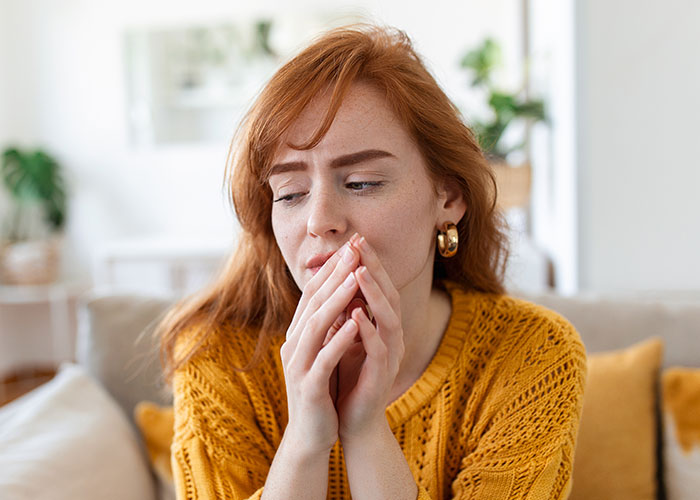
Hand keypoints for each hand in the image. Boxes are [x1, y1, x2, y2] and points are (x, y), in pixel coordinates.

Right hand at [279, 235, 362, 454]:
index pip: (312, 294)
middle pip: (312, 302)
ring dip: (336, 299)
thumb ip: (327, 326)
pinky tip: (356, 322)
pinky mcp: (308, 386)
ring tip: (355, 277)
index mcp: (297, 335)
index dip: (331, 269)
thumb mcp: (323, 352)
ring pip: (315, 325)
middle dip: (335, 275)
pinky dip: (339, 338)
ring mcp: (297, 366)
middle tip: (353, 249)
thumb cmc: (322, 390)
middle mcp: (292, 345)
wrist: (311, 435)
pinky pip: (323, 358)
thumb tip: (341, 295)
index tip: (350, 247)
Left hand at [335, 236, 404, 441]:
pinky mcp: (382, 375)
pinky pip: (379, 348)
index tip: (356, 239)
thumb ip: (345, 313)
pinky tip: (355, 314)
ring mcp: (390, 355)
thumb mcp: (344, 338)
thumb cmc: (348, 376)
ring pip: (388, 318)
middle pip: (389, 295)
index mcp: (382, 327)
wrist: (351, 420)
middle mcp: (391, 336)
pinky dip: (367, 330)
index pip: (379, 288)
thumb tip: (336, 281)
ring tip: (359, 271)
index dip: (369, 263)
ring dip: (374, 293)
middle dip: (375, 268)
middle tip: (361, 243)